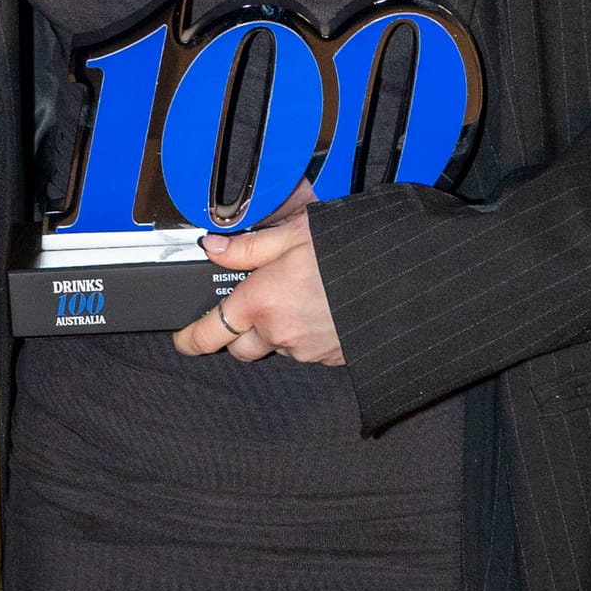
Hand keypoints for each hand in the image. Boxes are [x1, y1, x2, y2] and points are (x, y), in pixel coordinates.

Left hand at [172, 213, 345, 366]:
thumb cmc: (353, 248)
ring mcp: (308, 350)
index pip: (210, 333)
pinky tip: (323, 305)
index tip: (183, 340)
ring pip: (277, 347)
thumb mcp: (295, 232)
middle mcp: (280, 333)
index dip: (190, 339)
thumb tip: (215, 247)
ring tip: (302, 292)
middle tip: (256, 300)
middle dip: (240, 330)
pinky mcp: (333, 358)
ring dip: (278, 329)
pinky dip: (306, 333)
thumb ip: (249, 246)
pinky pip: (307, 350)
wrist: (407, 277)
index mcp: (261, 302)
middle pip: (241, 347)